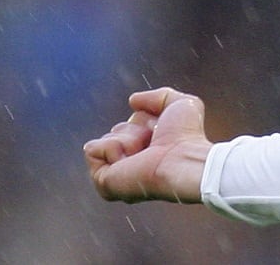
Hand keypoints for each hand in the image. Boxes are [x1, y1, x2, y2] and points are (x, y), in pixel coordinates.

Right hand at [83, 87, 211, 203]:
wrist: (182, 158)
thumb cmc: (187, 136)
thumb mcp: (181, 104)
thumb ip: (159, 96)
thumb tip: (133, 100)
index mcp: (148, 151)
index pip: (130, 124)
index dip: (144, 121)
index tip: (160, 130)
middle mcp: (132, 165)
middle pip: (115, 130)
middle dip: (133, 130)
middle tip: (151, 142)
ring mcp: (118, 175)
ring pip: (104, 139)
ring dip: (125, 139)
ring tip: (143, 151)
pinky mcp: (104, 183)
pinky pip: (92, 149)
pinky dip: (111, 148)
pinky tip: (130, 159)